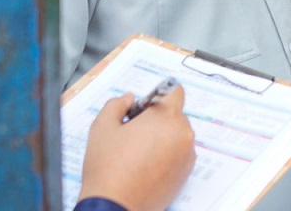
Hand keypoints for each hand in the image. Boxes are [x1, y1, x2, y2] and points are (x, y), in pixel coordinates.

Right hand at [78, 85, 195, 210]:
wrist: (115, 206)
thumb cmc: (109, 169)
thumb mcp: (102, 128)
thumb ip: (116, 105)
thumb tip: (127, 99)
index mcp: (166, 118)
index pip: (174, 91)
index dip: (158, 95)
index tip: (145, 105)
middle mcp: (183, 133)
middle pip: (174, 115)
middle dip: (156, 120)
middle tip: (133, 132)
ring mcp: (187, 154)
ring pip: (176, 135)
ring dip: (161, 138)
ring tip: (136, 153)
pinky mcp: (186, 172)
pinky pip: (179, 154)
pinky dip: (166, 155)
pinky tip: (144, 166)